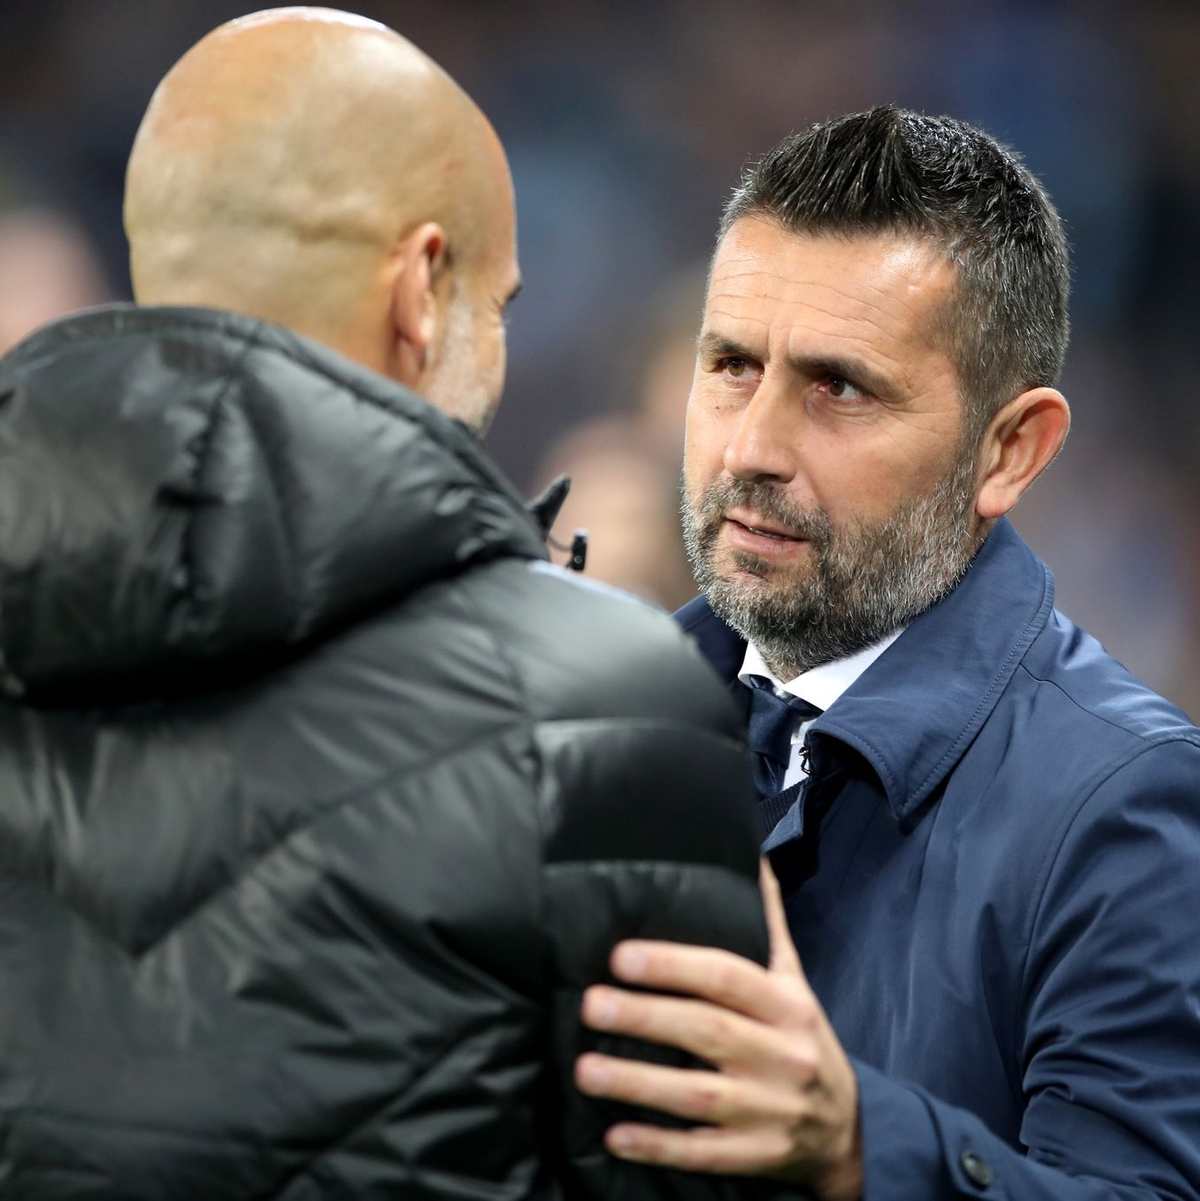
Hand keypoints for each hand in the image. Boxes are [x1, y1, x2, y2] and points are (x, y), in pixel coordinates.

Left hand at [575, 862, 862, 1200]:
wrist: (849, 1129)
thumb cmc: (803, 1039)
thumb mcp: (794, 981)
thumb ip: (767, 923)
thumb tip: (752, 855)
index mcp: (787, 1006)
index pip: (728, 977)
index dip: (674, 965)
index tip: (621, 956)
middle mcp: (781, 1056)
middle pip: (709, 1032)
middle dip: (647, 1017)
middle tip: (591, 1003)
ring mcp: (769, 1111)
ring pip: (699, 1097)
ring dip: (638, 1083)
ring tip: (585, 1068)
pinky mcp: (756, 1158)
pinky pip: (703, 1154)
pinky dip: (658, 1145)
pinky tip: (615, 1135)